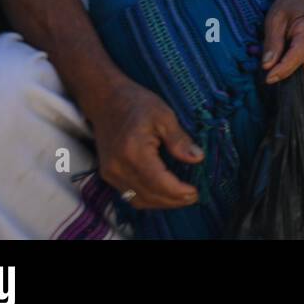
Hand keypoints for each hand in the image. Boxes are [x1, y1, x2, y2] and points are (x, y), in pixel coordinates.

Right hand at [90, 77, 201, 209]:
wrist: (106, 100)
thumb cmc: (137, 104)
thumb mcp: (164, 115)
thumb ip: (179, 139)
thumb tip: (197, 158)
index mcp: (133, 151)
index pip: (158, 182)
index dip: (178, 192)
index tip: (196, 192)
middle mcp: (118, 167)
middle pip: (149, 195)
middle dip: (173, 201)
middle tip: (194, 197)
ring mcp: (110, 173)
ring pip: (138, 200)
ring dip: (162, 203)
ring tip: (182, 197)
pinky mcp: (108, 174)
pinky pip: (129, 195)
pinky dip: (148, 198)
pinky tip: (164, 193)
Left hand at [262, 0, 303, 84]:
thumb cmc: (288, 5)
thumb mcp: (274, 19)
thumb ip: (272, 43)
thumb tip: (267, 66)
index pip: (298, 56)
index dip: (282, 70)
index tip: (267, 79)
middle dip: (285, 72)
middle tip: (267, 69)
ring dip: (292, 73)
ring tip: (277, 63)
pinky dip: (301, 74)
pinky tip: (289, 65)